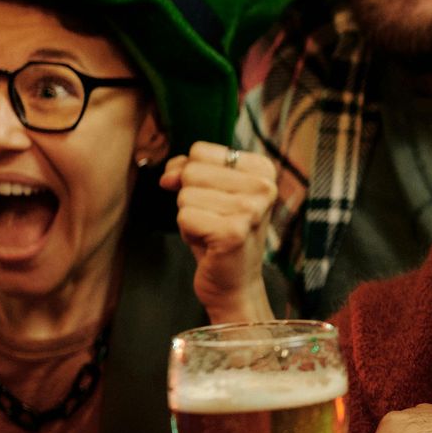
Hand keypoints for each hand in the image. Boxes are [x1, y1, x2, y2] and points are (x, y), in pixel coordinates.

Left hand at [164, 142, 276, 323]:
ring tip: (212, 231)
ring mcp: (251, 209)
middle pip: (191, 171)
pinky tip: (209, 243)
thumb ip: (187, 169)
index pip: (201, 151)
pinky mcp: (233, 232)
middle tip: (212, 218)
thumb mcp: (208, 192)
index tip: (214, 198)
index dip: (193, 175)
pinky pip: (184, 217)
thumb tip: (168, 177)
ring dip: (190, 217)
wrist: (234, 281)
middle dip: (190, 197)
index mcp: (262, 170)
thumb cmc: (219, 233)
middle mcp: (264, 186)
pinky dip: (188, 232)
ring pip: (185, 195)